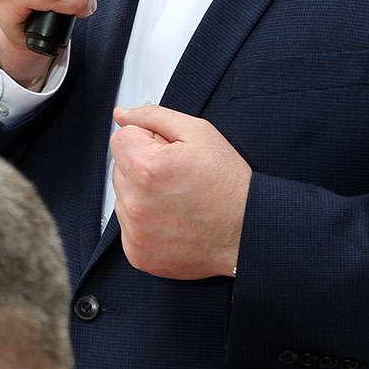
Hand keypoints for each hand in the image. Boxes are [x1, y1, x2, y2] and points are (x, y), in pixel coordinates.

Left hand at [110, 105, 250, 279]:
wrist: (248, 233)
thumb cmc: (228, 184)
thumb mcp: (198, 133)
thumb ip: (153, 116)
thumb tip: (121, 114)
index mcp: (146, 168)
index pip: (120, 138)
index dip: (147, 139)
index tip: (170, 153)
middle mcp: (135, 202)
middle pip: (120, 167)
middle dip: (143, 166)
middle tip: (178, 177)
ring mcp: (135, 232)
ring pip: (123, 197)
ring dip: (142, 194)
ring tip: (178, 200)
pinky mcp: (137, 253)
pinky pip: (129, 226)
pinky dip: (146, 221)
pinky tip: (173, 220)